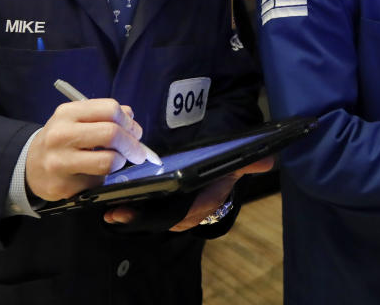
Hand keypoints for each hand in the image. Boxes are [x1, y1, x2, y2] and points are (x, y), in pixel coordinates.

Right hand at [26, 99, 148, 201]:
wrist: (31, 166)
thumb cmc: (62, 140)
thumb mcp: (77, 119)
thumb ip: (104, 115)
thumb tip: (130, 117)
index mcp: (68, 113)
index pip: (110, 109)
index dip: (129, 122)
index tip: (134, 131)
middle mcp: (61, 135)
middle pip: (112, 134)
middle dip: (133, 145)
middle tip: (138, 152)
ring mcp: (60, 161)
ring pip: (108, 160)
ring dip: (121, 162)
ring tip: (117, 161)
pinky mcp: (63, 185)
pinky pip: (98, 181)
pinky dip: (104, 177)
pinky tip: (95, 174)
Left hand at [103, 156, 274, 227]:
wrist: (218, 164)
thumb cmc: (224, 164)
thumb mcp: (236, 161)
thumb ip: (248, 161)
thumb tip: (267, 160)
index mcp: (207, 200)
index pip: (194, 213)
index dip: (177, 217)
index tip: (162, 218)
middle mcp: (190, 208)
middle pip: (166, 218)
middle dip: (145, 219)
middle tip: (120, 213)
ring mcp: (174, 207)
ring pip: (153, 216)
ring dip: (134, 215)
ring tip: (112, 211)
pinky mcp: (162, 203)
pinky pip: (147, 210)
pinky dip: (132, 208)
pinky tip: (113, 204)